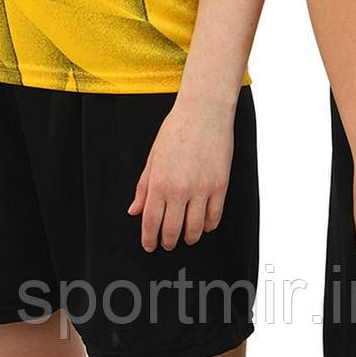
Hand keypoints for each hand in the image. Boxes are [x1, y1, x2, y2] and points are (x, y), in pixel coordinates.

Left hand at [127, 94, 234, 250]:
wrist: (204, 111)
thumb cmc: (177, 129)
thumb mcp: (153, 157)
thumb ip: (144, 186)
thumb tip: (134, 209)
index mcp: (159, 182)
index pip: (151, 222)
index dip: (149, 239)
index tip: (149, 245)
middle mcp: (179, 189)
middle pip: (172, 230)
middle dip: (168, 242)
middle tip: (167, 243)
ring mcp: (202, 189)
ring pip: (195, 228)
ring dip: (189, 237)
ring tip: (187, 237)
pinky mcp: (220, 185)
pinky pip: (214, 216)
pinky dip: (209, 226)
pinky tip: (204, 225)